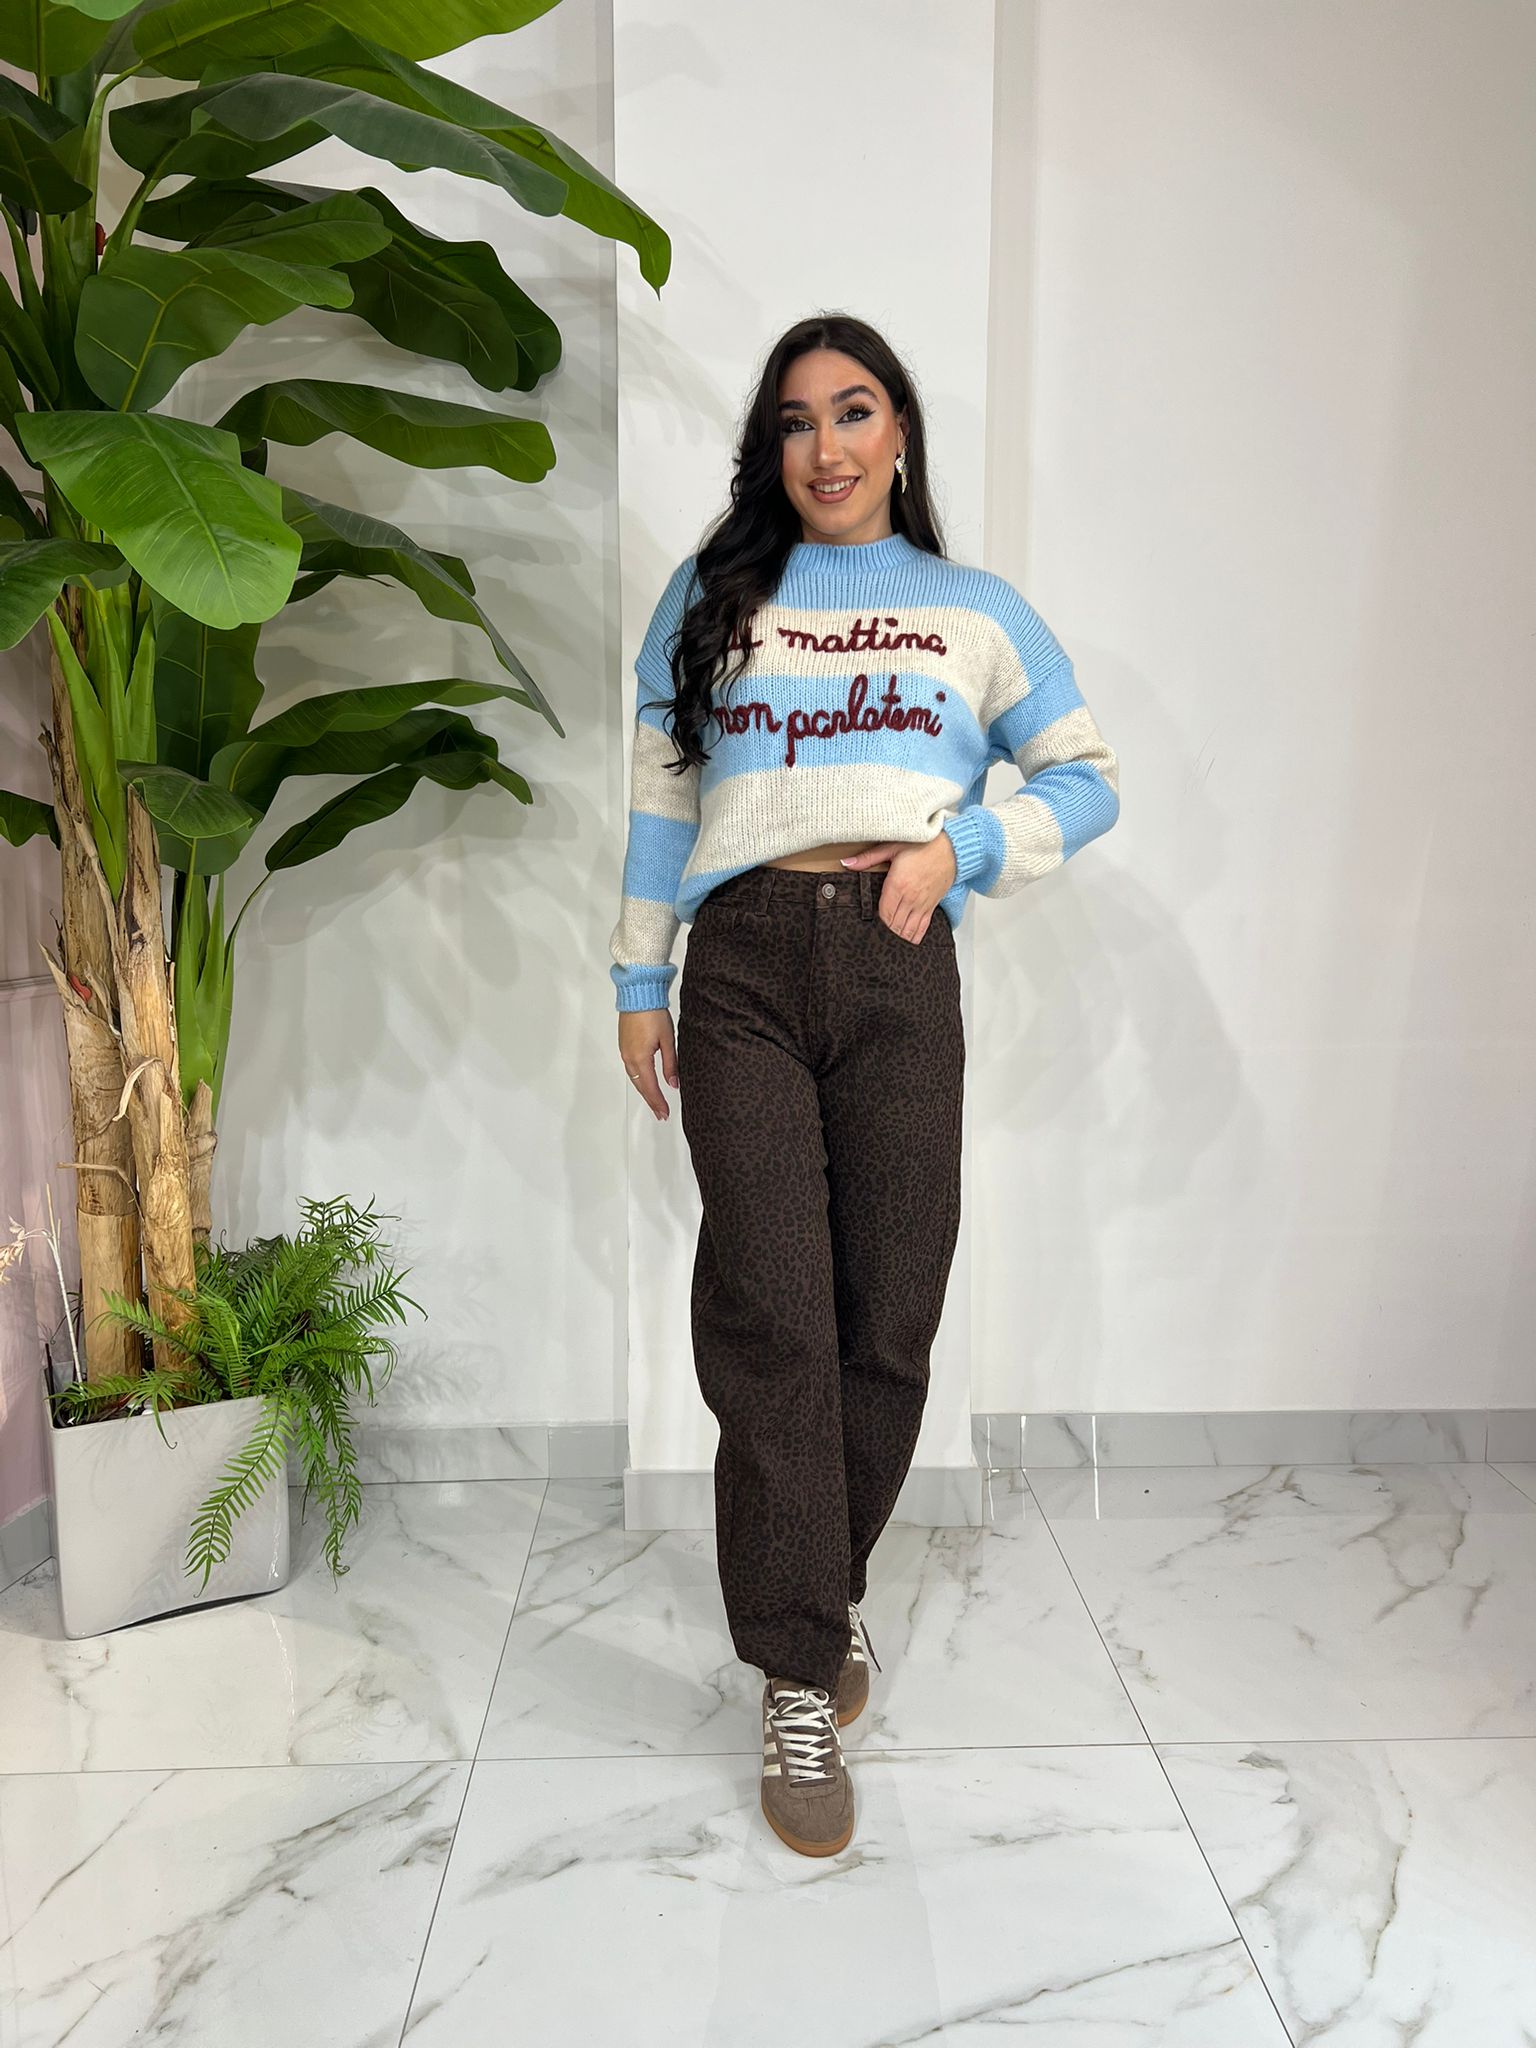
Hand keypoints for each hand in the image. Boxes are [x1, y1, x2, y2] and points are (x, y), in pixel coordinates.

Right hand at [618, 1008, 677, 1120]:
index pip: (650, 1087)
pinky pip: (630, 1069)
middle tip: (660, 1113)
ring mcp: (625, 1052)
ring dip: (644, 1091)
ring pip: (634, 1078)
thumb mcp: (668, 1040)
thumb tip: (673, 1084)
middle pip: (640, 1086)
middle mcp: (629, 1058)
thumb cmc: (653, 1013)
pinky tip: (644, 1082)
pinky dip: (638, 1079)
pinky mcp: (624, 1045)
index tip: (664, 1114)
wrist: (638, 994)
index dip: (658, 1102)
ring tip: (654, 1102)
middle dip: (651, 1101)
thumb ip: (671, 1064)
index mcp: (640, 1058)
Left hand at [840, 834, 956, 942]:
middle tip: (876, 936)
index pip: (883, 914)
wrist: (952, 848)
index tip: (869, 924)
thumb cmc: (924, 846)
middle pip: (894, 925)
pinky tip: (908, 940)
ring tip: (889, 942)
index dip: (876, 922)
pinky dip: (914, 936)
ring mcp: (922, 904)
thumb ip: (868, 858)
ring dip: (898, 937)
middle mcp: (911, 898)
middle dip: (885, 932)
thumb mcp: (892, 847)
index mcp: (898, 885)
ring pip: (908, 930)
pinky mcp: (932, 906)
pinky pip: (922, 928)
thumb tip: (847, 863)